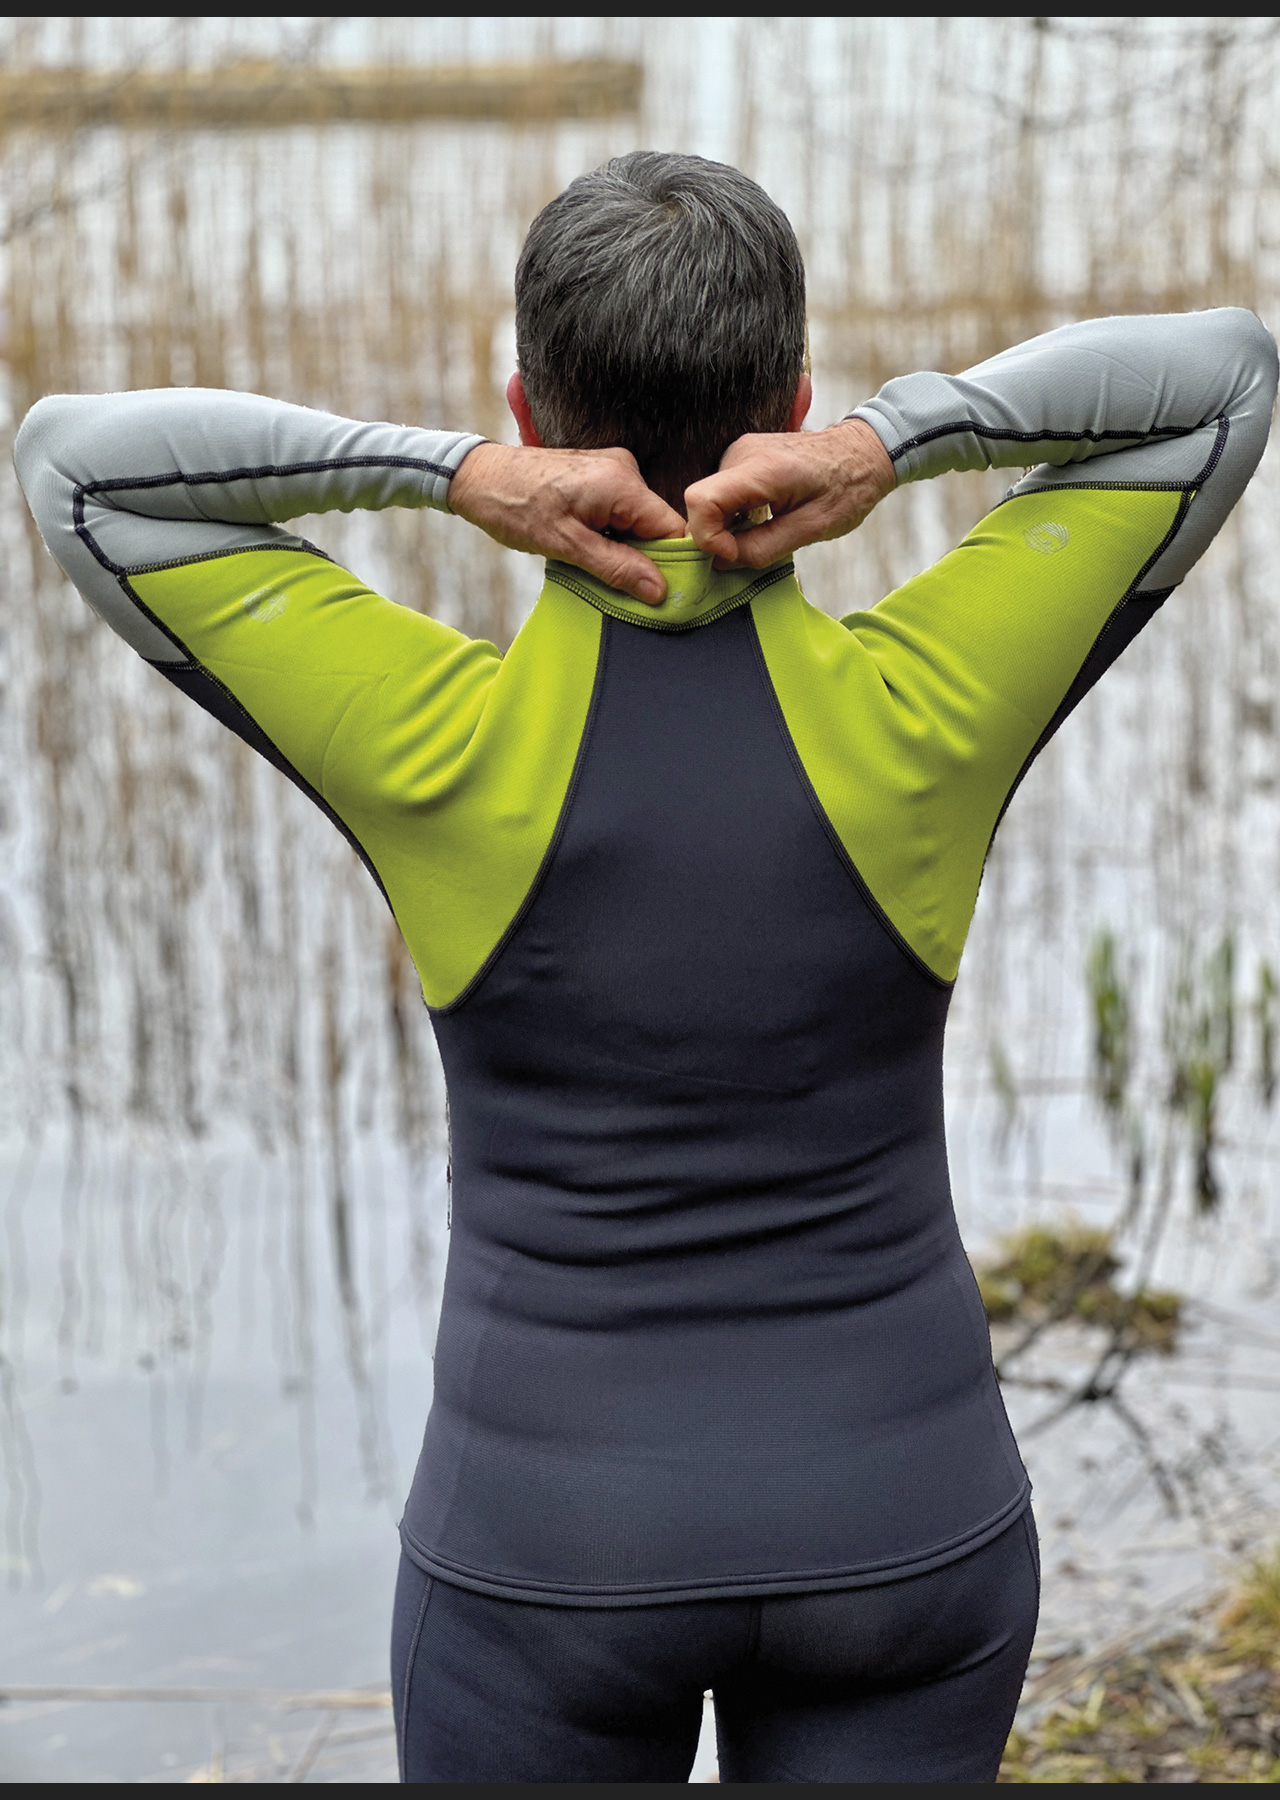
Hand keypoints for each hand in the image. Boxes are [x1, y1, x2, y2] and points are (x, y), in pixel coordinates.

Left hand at [449, 442, 686, 604]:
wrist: (478, 477)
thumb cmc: (514, 507)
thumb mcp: (566, 546)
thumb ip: (616, 568)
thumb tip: (658, 590)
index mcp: (622, 483)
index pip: (673, 528)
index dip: (674, 563)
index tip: (667, 594)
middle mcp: (624, 469)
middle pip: (656, 525)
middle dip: (645, 557)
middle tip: (624, 585)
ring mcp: (612, 468)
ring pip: (638, 520)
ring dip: (624, 546)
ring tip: (592, 558)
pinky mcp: (599, 474)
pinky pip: (621, 510)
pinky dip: (611, 532)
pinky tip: (587, 542)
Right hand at [683, 418, 895, 569]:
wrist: (863, 452)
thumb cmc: (847, 489)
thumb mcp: (812, 528)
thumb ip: (763, 548)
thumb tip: (721, 562)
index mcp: (763, 468)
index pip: (701, 501)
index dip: (708, 537)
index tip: (735, 554)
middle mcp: (741, 453)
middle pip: (702, 504)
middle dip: (719, 536)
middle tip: (754, 548)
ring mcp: (738, 451)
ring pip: (710, 502)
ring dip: (728, 527)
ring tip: (767, 529)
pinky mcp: (741, 456)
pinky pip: (721, 494)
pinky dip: (734, 515)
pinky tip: (763, 518)